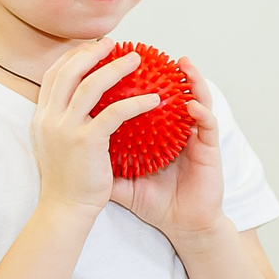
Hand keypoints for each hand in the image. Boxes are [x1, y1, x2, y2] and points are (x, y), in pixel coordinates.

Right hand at [30, 40, 163, 215]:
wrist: (64, 209)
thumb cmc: (68, 180)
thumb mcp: (57, 144)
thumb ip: (64, 121)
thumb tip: (79, 104)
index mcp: (42, 117)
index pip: (53, 75)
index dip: (72, 57)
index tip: (91, 47)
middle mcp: (49, 118)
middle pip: (69, 72)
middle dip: (92, 52)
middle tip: (114, 44)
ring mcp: (65, 129)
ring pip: (91, 85)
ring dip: (116, 68)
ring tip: (137, 60)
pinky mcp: (86, 142)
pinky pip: (115, 113)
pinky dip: (135, 102)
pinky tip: (153, 100)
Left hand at [110, 55, 226, 241]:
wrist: (182, 225)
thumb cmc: (154, 202)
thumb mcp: (120, 183)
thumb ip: (100, 165)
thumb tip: (68, 153)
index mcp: (155, 132)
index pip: (143, 100)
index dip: (131, 81)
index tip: (112, 63)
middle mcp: (175, 128)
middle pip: (169, 91)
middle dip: (159, 69)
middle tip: (141, 52)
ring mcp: (194, 137)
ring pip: (197, 100)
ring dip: (192, 81)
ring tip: (181, 65)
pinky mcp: (210, 150)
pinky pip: (207, 126)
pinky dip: (200, 113)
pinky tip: (190, 105)